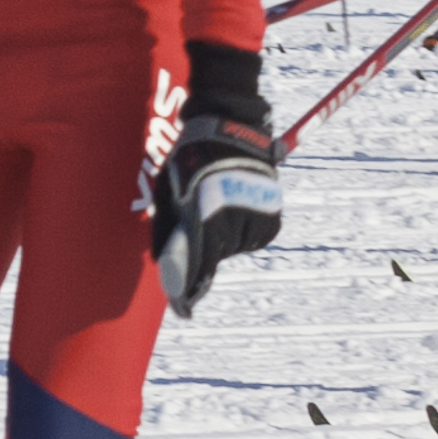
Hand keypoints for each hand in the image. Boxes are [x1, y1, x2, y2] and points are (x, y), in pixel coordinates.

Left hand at [158, 48, 285, 316]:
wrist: (231, 128)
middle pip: (215, 256)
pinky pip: (250, 238)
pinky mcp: (273, 220)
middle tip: (195, 224)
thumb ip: (169, 227)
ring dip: (221, 237)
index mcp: (208, 215)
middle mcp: (237, 222)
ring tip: (214, 204)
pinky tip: (232, 207)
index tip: (183, 310)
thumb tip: (164, 262)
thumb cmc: (189, 158)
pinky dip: (239, 230)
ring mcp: (258, 221)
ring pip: (233, 248)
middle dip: (201, 249)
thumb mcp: (170, 190)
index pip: (199, 264)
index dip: (189, 289)